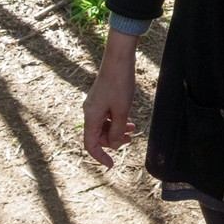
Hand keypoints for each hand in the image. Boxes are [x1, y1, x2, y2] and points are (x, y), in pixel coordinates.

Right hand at [83, 27, 139, 165]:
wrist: (119, 59)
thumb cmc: (120, 84)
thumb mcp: (122, 111)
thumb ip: (118, 131)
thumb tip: (115, 145)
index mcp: (91, 117)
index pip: (91, 145)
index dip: (100, 157)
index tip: (112, 164)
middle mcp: (90, 112)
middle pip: (98, 136)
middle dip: (114, 140)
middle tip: (131, 138)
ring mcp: (95, 104)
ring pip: (104, 126)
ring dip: (117, 130)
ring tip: (133, 128)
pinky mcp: (101, 98)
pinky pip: (107, 116)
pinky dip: (117, 120)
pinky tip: (128, 119)